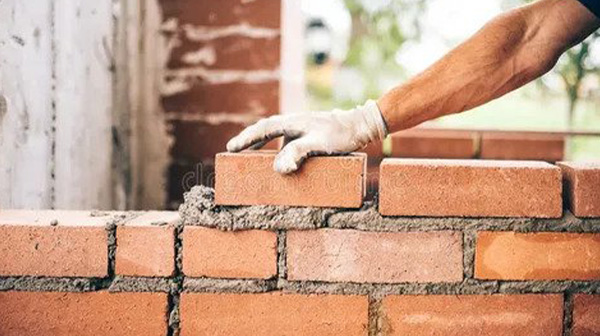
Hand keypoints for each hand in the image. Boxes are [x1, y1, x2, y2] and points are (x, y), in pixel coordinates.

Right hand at [226, 100, 387, 173]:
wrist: (360, 126)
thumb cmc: (340, 135)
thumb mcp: (319, 144)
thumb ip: (298, 153)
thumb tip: (278, 168)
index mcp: (291, 122)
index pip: (262, 129)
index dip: (246, 139)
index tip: (230, 148)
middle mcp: (292, 123)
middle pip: (264, 130)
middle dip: (248, 140)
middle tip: (232, 151)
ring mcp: (299, 128)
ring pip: (274, 135)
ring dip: (260, 144)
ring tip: (247, 156)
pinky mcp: (306, 135)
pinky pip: (284, 141)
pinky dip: (275, 149)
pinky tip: (276, 160)